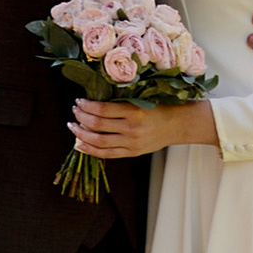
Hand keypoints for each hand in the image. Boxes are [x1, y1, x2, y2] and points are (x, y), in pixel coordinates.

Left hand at [71, 95, 217, 159]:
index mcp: (135, 111)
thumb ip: (121, 100)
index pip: (103, 109)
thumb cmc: (160, 106)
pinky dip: (90, 149)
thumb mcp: (142, 98)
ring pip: (98, 141)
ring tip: (73, 126)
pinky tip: (80, 143)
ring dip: (81, 133)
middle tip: (74, 110)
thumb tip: (94, 100)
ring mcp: (131, 143)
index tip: (79, 101)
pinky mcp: (132, 152)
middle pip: (98, 125)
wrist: (179, 124)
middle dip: (81, 117)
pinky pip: (106, 154)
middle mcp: (132, 128)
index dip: (87, 105)